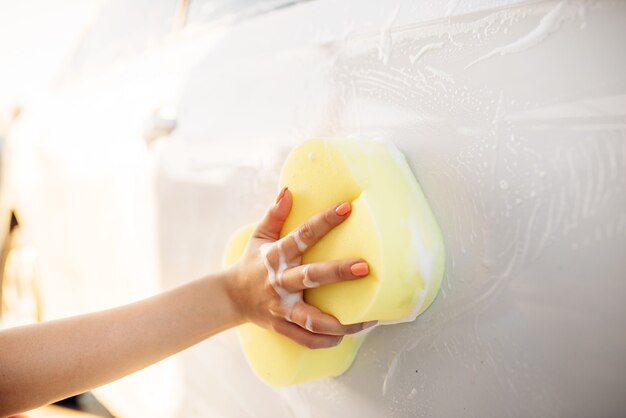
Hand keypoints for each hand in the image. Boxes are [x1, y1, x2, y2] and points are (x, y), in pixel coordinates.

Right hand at [226, 187, 376, 348]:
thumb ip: (274, 215)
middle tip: (364, 268)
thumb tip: (288, 190)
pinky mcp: (281, 326)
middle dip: (338, 272)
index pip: (302, 235)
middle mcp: (279, 281)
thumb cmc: (250, 263)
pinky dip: (325, 341)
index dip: (324, 221)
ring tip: (367, 320)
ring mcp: (280, 307)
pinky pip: (305, 338)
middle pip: (311, 276)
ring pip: (311, 319)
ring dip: (339, 322)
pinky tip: (345, 335)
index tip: (346, 208)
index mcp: (276, 255)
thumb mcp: (259, 237)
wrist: (229, 297)